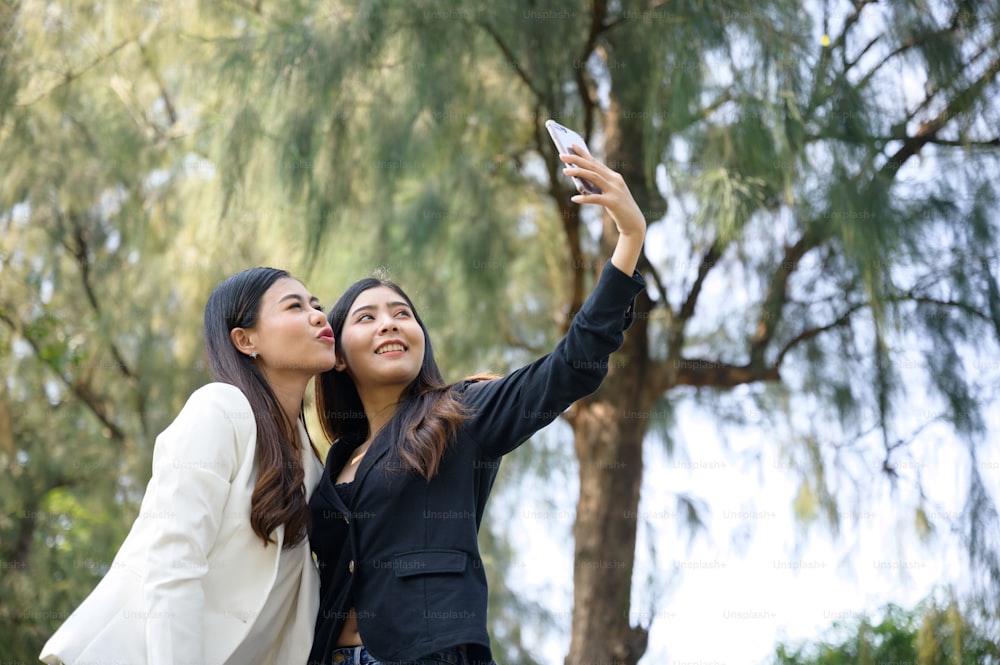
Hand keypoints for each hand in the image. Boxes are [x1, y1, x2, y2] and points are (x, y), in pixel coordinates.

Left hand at [560, 148, 646, 273]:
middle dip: (577, 160)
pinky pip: (596, 198)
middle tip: (562, 155)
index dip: (584, 154)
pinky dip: (584, 198)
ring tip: (565, 171)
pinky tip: (574, 198)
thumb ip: (596, 187)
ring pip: (594, 177)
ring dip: (578, 173)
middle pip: (593, 167)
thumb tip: (578, 182)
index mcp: (614, 177)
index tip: (572, 145)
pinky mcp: (614, 202)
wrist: (634, 223)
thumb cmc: (618, 208)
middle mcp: (615, 180)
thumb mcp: (607, 195)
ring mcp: (615, 190)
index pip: (596, 163)